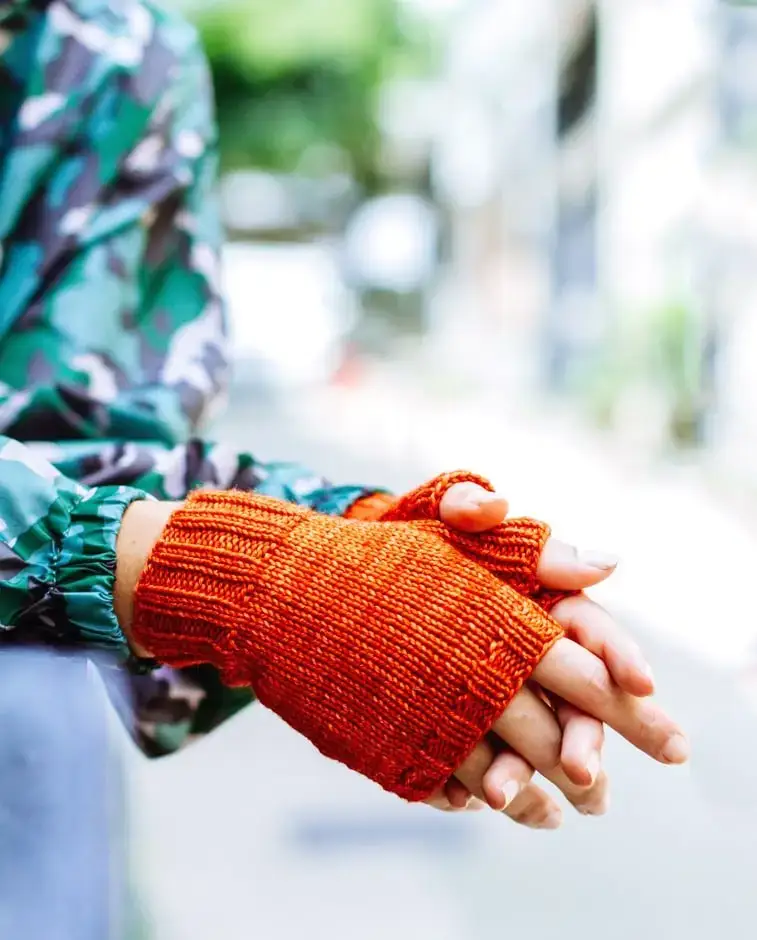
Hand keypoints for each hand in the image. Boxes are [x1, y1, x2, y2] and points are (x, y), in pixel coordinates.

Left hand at [424, 482, 684, 826]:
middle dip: (584, 735)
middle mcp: (529, 651)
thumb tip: (596, 558)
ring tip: (500, 794)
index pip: (592, 628)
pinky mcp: (462, 719)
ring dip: (525, 770)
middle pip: (573, 698)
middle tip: (581, 770)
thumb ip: (489, 511)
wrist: (349, 571)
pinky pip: (481, 754)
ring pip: (530, 736)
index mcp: (542, 600)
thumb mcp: (443, 510)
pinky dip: (479, 778)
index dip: (619, 654)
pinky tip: (468, 798)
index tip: (639, 682)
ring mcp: (499, 690)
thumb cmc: (412, 532)